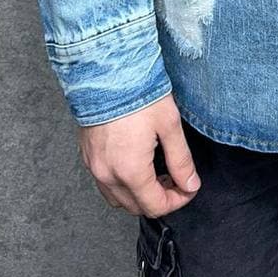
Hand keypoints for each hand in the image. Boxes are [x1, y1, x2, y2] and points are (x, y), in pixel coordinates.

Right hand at [77, 93, 201, 216]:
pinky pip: (104, 183)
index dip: (178, 201)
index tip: (189, 187)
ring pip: (117, 198)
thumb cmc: (137, 93)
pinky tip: (135, 164)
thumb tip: (190, 184)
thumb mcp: (169, 125)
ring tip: (156, 173)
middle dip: (159, 199)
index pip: (155, 206)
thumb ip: (181, 160)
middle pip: (135, 207)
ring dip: (138, 194)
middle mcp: (107, 174)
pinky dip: (121, 183)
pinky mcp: (87, 155)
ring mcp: (93, 166)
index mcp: (130, 171)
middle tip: (175, 179)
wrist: (105, 70)